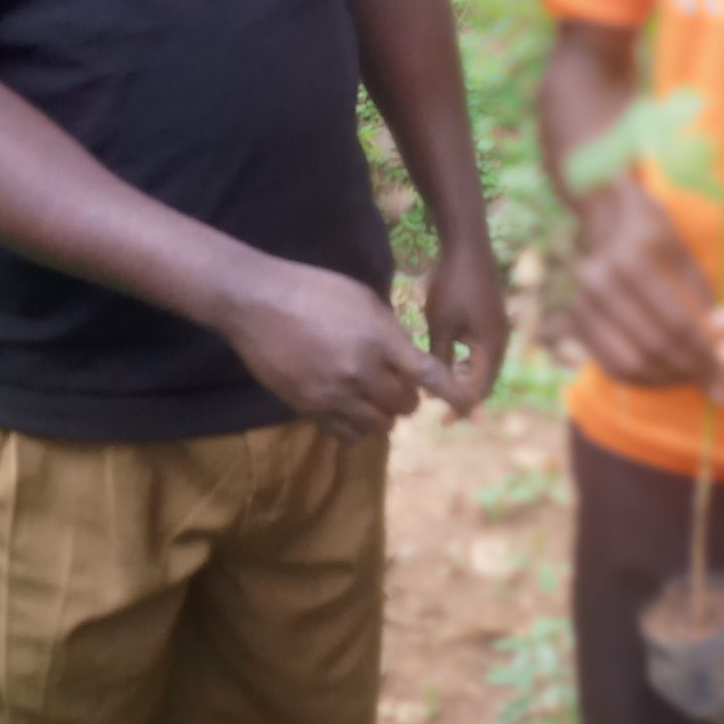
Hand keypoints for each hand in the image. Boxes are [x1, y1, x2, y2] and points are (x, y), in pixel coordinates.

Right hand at [225, 258, 459, 440]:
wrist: (255, 303)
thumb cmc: (313, 290)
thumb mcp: (362, 299)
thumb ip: (389, 332)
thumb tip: (407, 358)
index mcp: (378, 339)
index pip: (428, 375)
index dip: (453, 393)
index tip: (467, 404)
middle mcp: (360, 372)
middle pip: (405, 405)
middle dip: (408, 396)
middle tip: (399, 384)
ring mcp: (334, 395)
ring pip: (380, 425)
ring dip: (384, 413)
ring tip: (373, 396)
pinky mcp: (310, 408)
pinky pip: (348, 434)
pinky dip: (358, 427)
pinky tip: (351, 408)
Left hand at [424, 236, 508, 415]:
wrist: (466, 246)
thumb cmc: (451, 285)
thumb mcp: (439, 326)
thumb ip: (438, 359)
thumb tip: (433, 387)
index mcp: (491, 346)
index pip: (480, 389)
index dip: (462, 408)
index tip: (443, 423)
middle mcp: (501, 340)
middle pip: (486, 381)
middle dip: (464, 396)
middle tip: (441, 409)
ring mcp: (499, 329)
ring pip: (484, 366)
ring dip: (465, 379)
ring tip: (440, 383)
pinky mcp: (492, 319)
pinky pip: (484, 351)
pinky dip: (468, 362)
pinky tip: (448, 359)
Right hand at [569, 181, 718, 390]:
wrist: (611, 221)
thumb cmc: (660, 243)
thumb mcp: (688, 266)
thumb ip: (704, 312)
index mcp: (633, 260)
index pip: (677, 324)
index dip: (705, 357)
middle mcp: (600, 281)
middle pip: (653, 346)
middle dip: (689, 372)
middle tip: (716, 387)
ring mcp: (581, 301)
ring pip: (630, 363)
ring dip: (666, 380)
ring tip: (693, 380)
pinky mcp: (574, 320)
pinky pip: (610, 365)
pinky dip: (642, 379)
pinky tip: (666, 376)